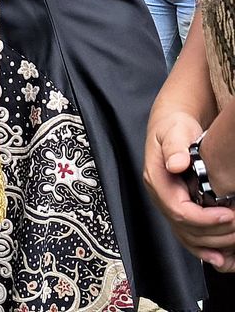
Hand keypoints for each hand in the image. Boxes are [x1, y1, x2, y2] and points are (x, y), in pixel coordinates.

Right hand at [144, 110, 234, 268]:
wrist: (170, 127)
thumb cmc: (172, 128)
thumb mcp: (173, 132)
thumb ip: (174, 147)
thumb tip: (176, 164)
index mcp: (157, 180)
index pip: (179, 210)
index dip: (205, 219)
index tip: (228, 215)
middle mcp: (160, 195)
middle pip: (184, 228)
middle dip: (214, 233)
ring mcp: (168, 203)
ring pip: (186, 236)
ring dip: (212, 244)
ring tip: (233, 243)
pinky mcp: (179, 207)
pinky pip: (188, 234)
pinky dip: (204, 247)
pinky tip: (219, 256)